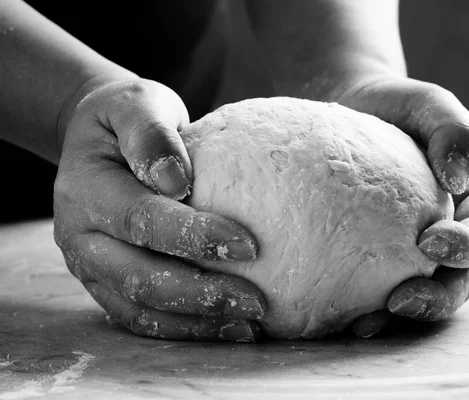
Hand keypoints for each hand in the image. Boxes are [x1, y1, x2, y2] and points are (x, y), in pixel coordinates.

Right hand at [53, 76, 265, 341]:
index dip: (194, 236)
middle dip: (201, 294)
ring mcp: (91, 266)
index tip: (249, 246)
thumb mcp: (138, 104)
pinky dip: (184, 329)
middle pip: (139, 276)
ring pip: (140, 308)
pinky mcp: (107, 284)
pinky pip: (142, 317)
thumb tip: (176, 180)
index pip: (142, 219)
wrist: (97, 140)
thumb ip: (151, 135)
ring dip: (196, 321)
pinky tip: (227, 328)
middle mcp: (81, 236)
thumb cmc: (127, 118)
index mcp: (85, 190)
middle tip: (257, 301)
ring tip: (249, 324)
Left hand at [325, 77, 468, 337]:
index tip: (430, 242)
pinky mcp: (367, 257)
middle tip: (401, 302)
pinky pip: (369, 288)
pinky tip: (332, 311)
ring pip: (415, 294)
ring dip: (397, 317)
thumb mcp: (428, 104)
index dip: (467, 246)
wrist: (346, 109)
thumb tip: (457, 176)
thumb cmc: (393, 106)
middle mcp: (443, 234)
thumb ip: (452, 128)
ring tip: (365, 324)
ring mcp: (404, 251)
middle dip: (435, 299)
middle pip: (455, 280)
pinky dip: (357, 305)